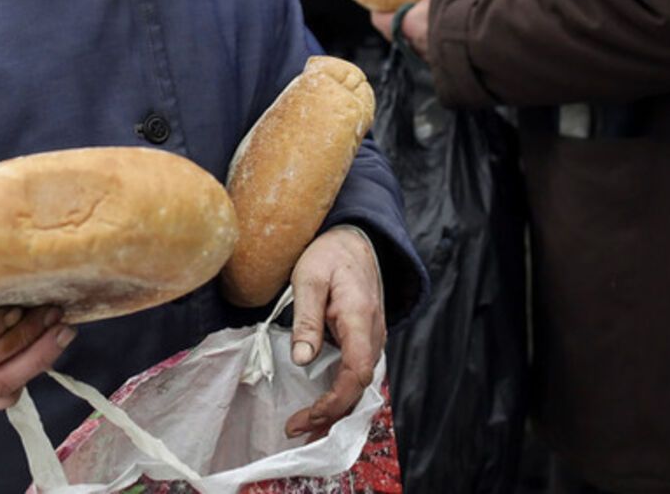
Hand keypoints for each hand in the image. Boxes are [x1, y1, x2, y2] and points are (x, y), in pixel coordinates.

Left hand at [284, 228, 384, 440]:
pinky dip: (340, 395)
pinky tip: (321, 408)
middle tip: (296, 430)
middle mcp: (374, 334)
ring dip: (336, 410)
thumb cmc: (330, 255)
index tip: (308, 416)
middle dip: (331, 416)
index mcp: (360, 319)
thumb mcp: (309, 277)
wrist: (356, 240)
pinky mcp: (365, 341)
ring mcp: (373, 339)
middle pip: (359, 388)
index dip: (335, 401)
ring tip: (305, 430)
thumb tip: (302, 359)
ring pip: (360, 385)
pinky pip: (357, 375)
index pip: (356, 373)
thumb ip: (306, 319)